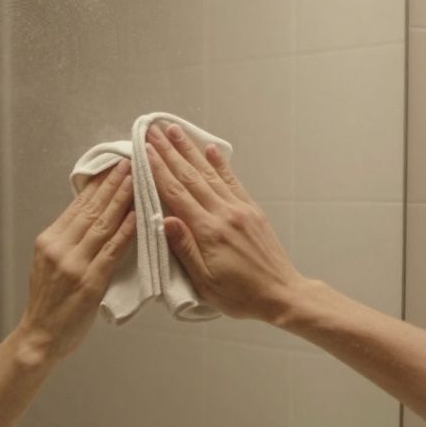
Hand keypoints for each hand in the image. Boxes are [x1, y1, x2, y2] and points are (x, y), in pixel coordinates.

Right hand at [17, 159, 135, 364]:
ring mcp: (74, 264)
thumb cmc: (48, 302)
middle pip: (90, 208)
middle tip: (128, 162)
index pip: (76, 204)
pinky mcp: (90, 282)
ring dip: (122, 199)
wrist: (40, 336)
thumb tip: (88, 214)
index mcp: (49, 240)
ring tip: (136, 179)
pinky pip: (112, 251)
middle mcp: (59, 247)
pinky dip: (126, 231)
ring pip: (103, 224)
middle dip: (112, 183)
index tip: (112, 165)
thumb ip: (66, 240)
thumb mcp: (47, 263)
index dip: (97, 184)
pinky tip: (138, 215)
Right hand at [144, 123, 307, 323]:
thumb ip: (184, 249)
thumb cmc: (240, 295)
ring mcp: (240, 209)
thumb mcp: (205, 282)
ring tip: (175, 131)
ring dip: (190, 151)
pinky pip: (232, 181)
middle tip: (153, 132)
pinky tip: (210, 149)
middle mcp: (224, 213)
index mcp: (208, 232)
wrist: (281, 294)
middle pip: (190, 177)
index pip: (177, 194)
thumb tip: (164, 220)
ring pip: (209, 174)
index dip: (158, 171)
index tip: (145, 151)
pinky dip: (219, 164)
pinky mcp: (252, 210)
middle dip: (169, 152)